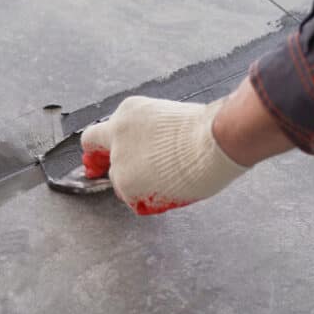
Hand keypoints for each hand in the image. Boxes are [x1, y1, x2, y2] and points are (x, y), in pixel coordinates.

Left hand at [80, 96, 247, 214]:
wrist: (214, 141)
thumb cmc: (206, 129)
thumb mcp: (171, 119)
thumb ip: (152, 134)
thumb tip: (155, 149)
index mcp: (129, 113)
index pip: (99, 134)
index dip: (101, 151)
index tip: (99, 161)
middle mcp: (118, 135)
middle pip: (109, 161)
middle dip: (123, 170)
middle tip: (143, 177)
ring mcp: (120, 160)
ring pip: (122, 182)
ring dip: (141, 185)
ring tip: (172, 178)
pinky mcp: (126, 183)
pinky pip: (135, 200)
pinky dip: (151, 200)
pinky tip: (172, 188)